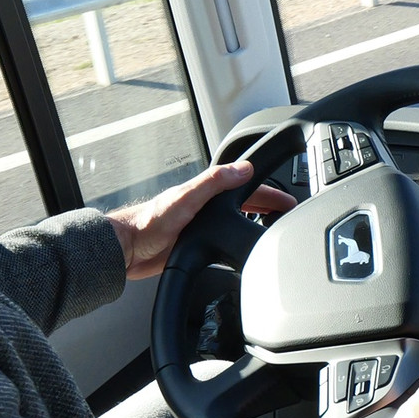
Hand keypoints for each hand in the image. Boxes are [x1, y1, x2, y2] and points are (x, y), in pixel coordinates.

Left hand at [107, 161, 295, 282]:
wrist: (128, 249)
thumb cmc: (148, 222)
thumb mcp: (184, 198)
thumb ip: (213, 182)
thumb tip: (242, 169)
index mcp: (205, 192)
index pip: (246, 186)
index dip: (270, 191)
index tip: (289, 198)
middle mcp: (206, 207)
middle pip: (246, 203)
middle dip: (270, 205)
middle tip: (290, 213)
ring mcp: (202, 225)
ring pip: (238, 220)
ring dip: (257, 220)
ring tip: (276, 226)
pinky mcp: (197, 243)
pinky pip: (227, 239)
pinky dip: (242, 238)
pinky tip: (246, 246)